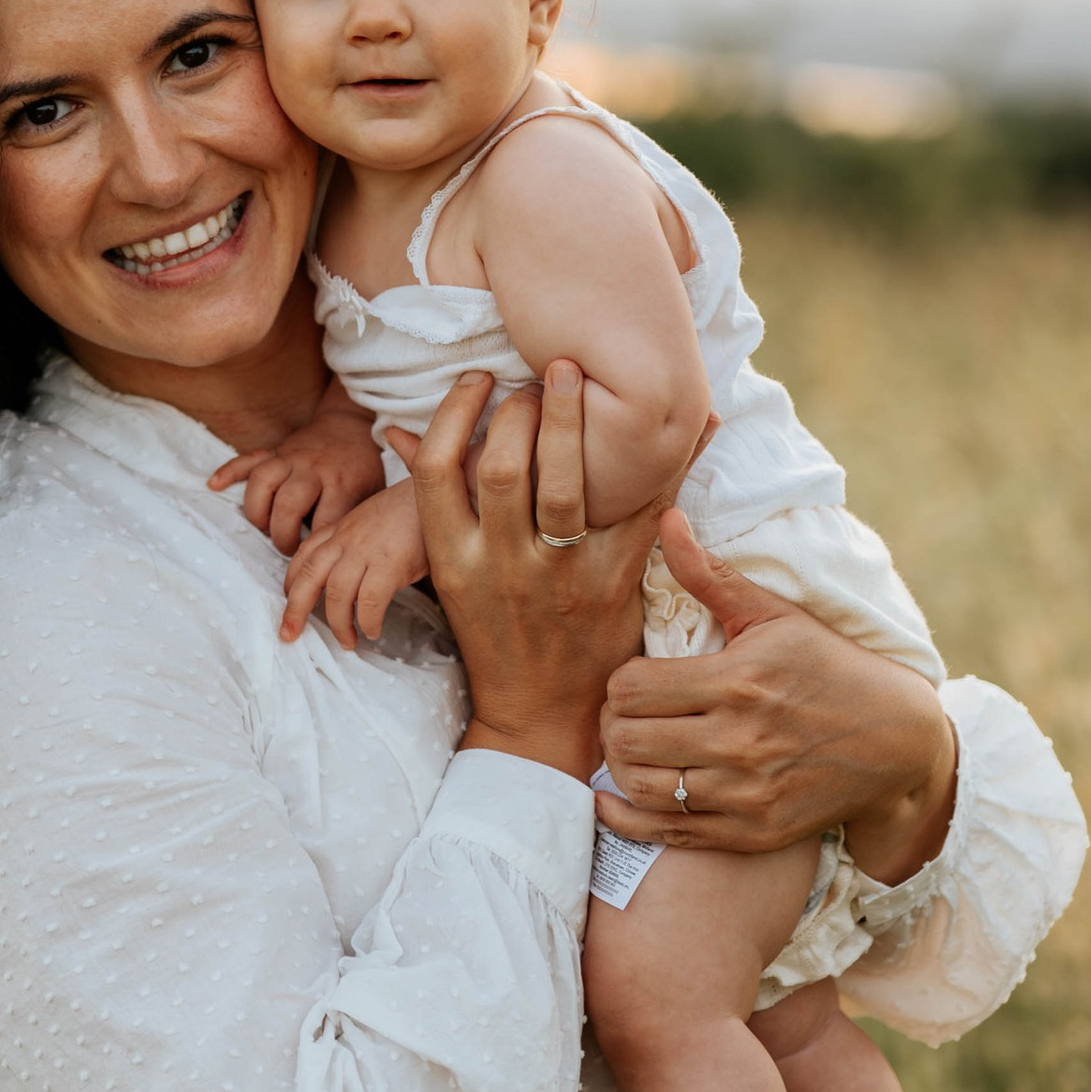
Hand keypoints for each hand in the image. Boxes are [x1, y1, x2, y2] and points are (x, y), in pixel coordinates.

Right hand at [208, 383, 387, 554]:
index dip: (316, 546)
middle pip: (288, 503)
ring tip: (263, 527)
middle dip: (282, 534)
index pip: (323, 522)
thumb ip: (356, 521)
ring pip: (262, 480)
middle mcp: (313, 469)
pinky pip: (247, 458)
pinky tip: (214, 485)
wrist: (350, 425)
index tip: (313, 558)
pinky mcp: (274, 450)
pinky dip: (228, 471)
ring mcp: (290, 457)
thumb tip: (342, 557)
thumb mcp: (371, 494)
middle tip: (286, 548)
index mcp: (342, 482)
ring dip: (257, 510)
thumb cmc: (362, 469)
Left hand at [279, 484, 432, 646]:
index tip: (290, 600)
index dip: (291, 582)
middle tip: (290, 634)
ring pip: (336, 594)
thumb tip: (351, 576)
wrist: (438, 492)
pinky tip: (373, 630)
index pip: (305, 556)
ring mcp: (366, 550)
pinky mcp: (390, 563)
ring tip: (347, 641)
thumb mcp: (373, 520)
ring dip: (338, 624)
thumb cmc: (413, 510)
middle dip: (295, 609)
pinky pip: (370, 601)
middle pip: (308, 577)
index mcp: (341, 528)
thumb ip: (356, 544)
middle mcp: (347, 539)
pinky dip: (368, 620)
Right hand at [394, 364, 658, 782]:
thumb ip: (438, 505)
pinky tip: (693, 419)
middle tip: (543, 374)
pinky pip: (641, 514)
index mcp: (454, 561)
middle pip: (501, 465)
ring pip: (562, 485)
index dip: (454, 412)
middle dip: (520, 406)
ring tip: (580, 378)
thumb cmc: (493, 633)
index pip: (436, 469)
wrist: (540, 717)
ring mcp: (558, 577)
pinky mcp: (612, 586)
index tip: (478, 379)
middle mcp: (501, 566)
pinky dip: (669, 466)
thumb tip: (397, 430)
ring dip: (571, 420)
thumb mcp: (451, 574)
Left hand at [596, 512, 956, 879]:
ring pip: (641, 786)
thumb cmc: (832, 668)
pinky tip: (614, 799)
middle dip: (613, 723)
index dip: (618, 683)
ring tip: (629, 748)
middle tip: (623, 716)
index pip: (631, 688)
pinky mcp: (752, 833)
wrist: (898, 742)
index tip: (633, 681)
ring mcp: (747, 793)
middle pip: (626, 738)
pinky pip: (668, 833)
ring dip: (620, 766)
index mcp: (739, 681)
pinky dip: (628, 817)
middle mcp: (740, 741)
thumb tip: (665, 519)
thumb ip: (710, 575)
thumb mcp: (776, 615)